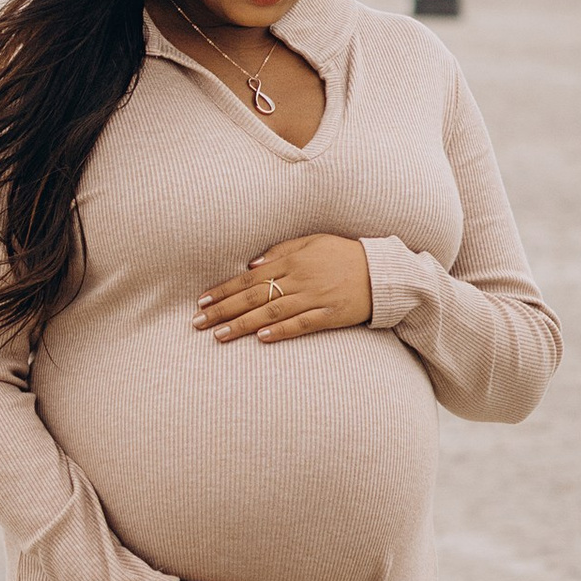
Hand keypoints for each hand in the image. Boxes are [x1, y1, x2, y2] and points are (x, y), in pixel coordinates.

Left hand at [193, 236, 372, 344]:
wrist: (383, 271)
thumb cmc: (345, 254)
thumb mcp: (313, 242)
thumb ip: (281, 252)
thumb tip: (251, 267)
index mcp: (292, 260)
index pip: (249, 278)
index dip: (224, 290)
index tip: (202, 301)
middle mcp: (299, 279)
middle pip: (253, 297)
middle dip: (223, 310)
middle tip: (198, 322)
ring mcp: (314, 297)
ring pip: (271, 312)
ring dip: (242, 325)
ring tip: (219, 335)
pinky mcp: (330, 315)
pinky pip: (301, 324)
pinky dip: (280, 331)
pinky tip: (260, 338)